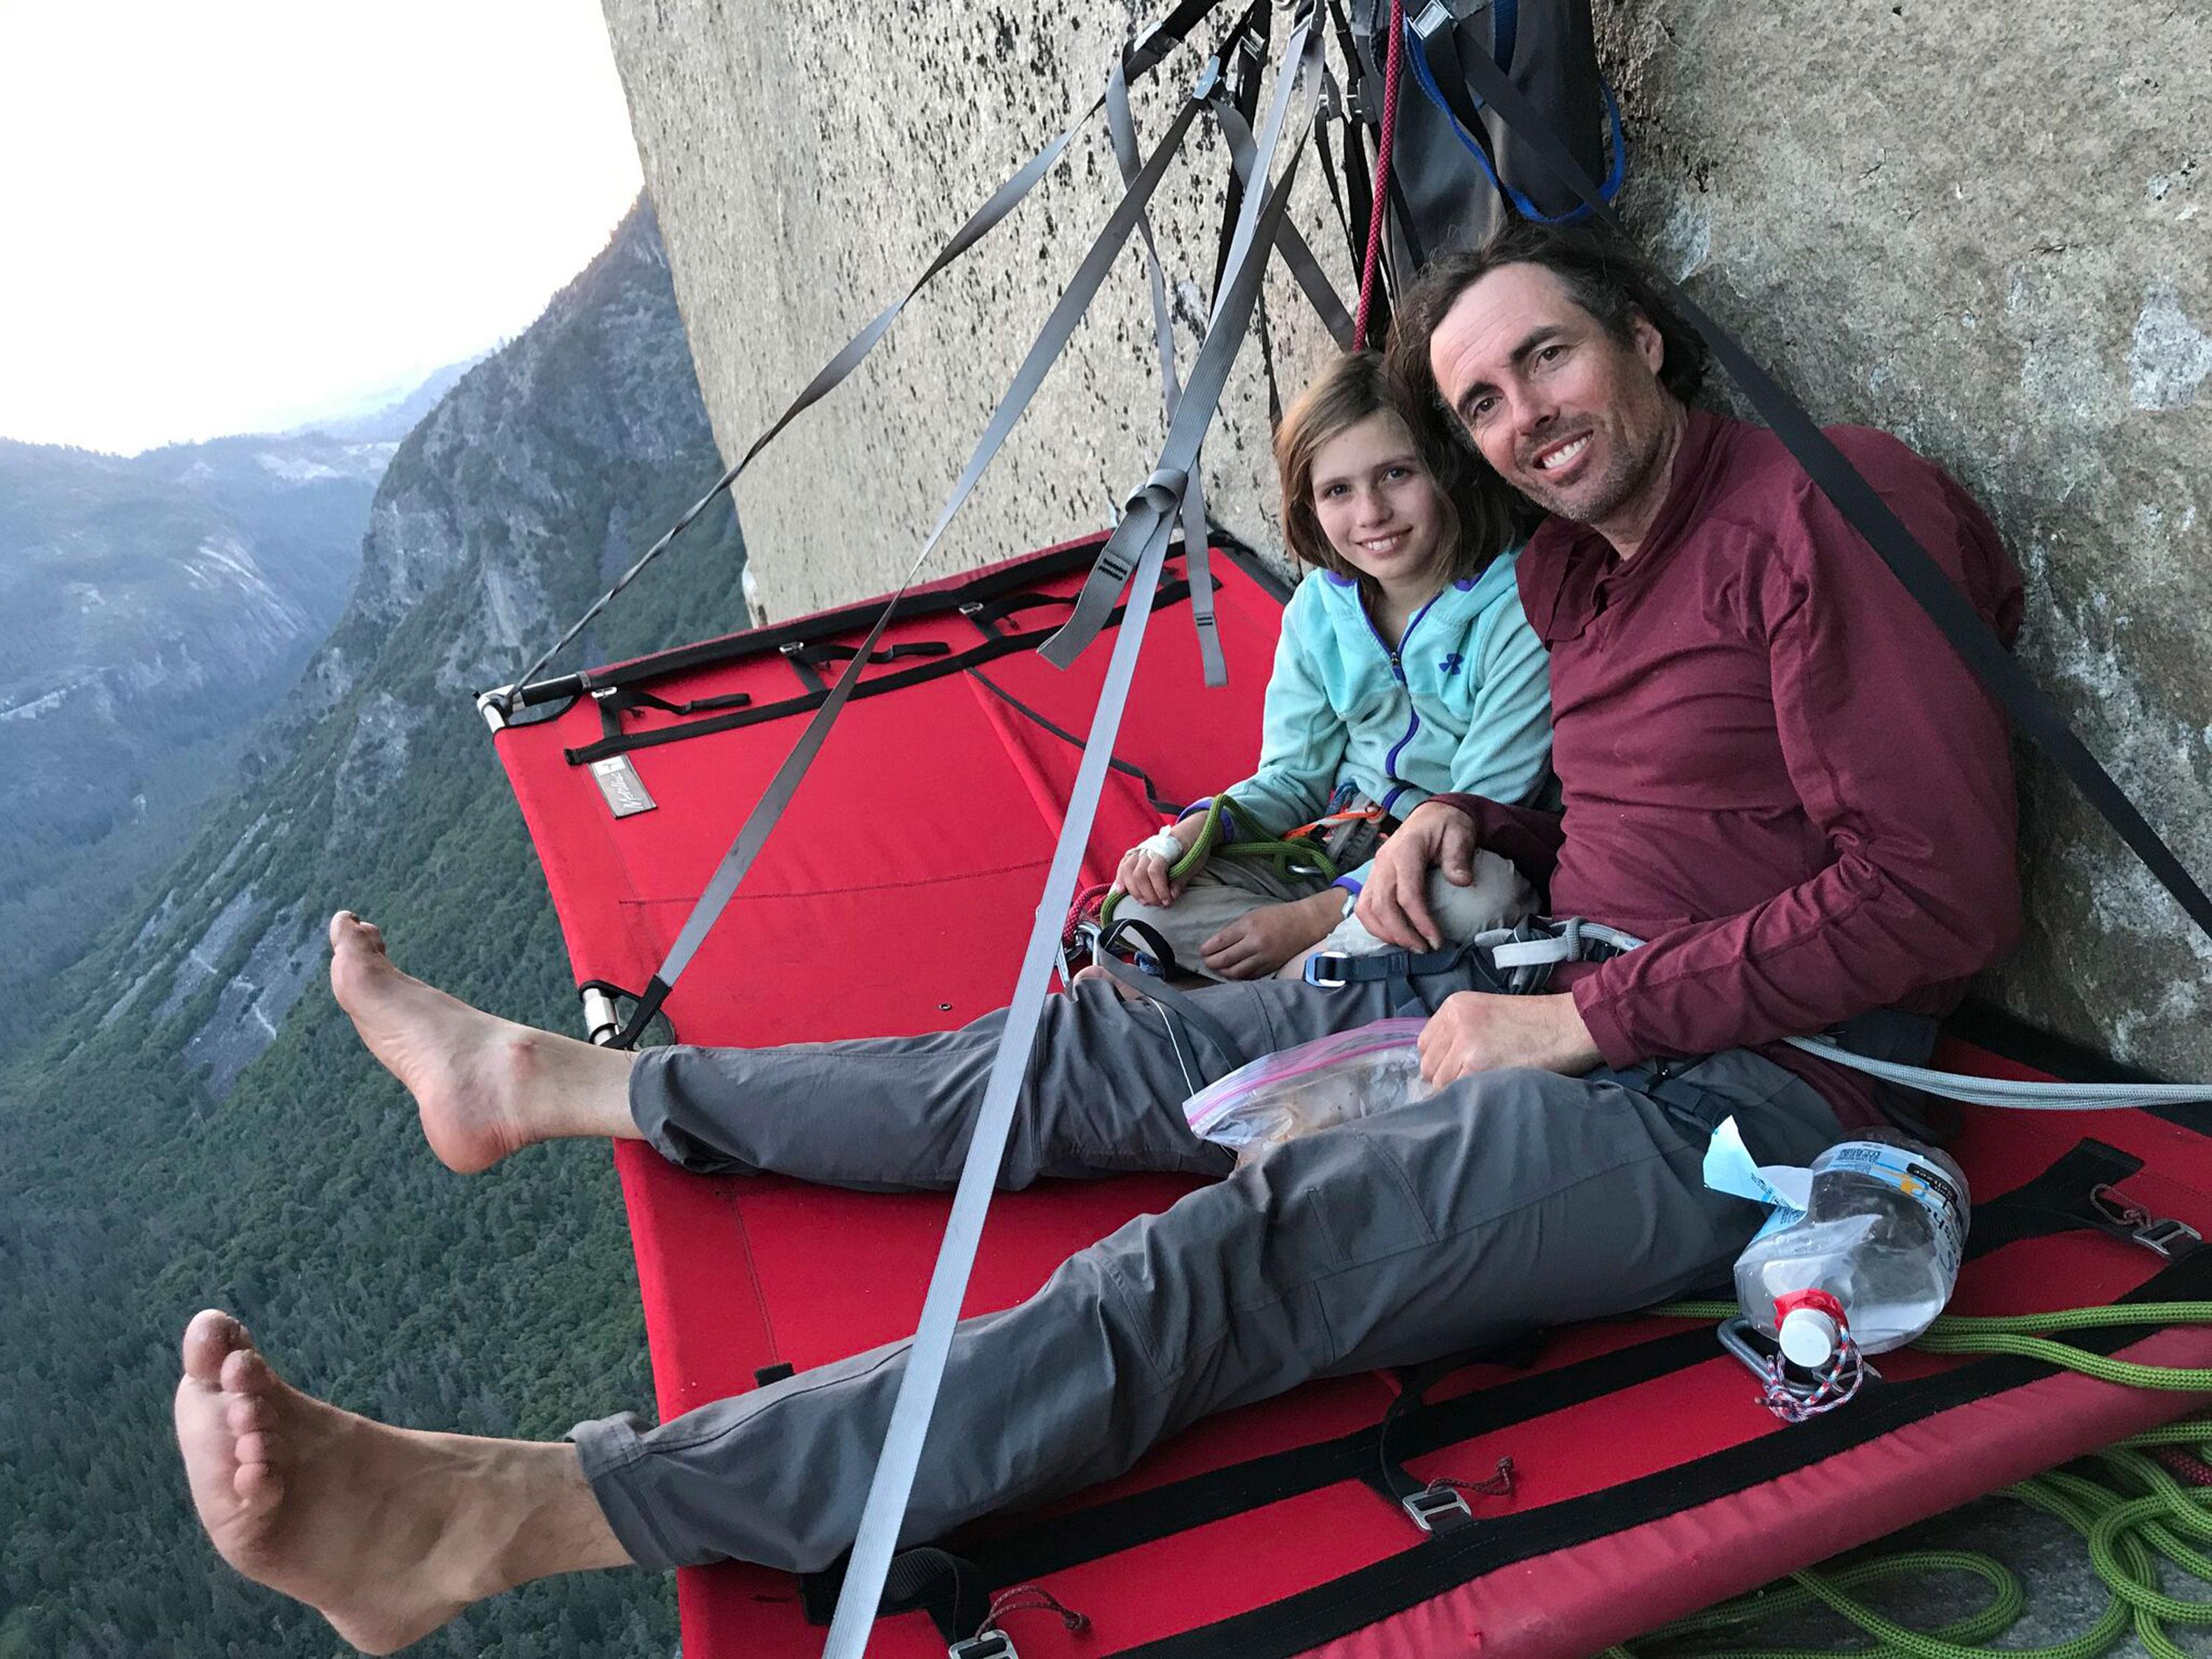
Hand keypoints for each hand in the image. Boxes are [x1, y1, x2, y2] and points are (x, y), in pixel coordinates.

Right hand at [1113, 818, 1204, 907]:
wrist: (1189, 831)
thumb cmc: (1193, 847)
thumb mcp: (1194, 863)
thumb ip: (1181, 879)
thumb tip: (1172, 896)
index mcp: (1163, 849)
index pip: (1154, 872)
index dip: (1160, 890)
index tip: (1168, 901)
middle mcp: (1147, 849)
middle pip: (1138, 875)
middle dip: (1147, 894)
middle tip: (1158, 903)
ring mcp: (1139, 850)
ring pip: (1127, 871)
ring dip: (1134, 890)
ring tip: (1145, 901)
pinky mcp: (1135, 854)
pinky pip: (1123, 866)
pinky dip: (1121, 879)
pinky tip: (1121, 891)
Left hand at [1201, 890, 1343, 979]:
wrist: (1304, 923)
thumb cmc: (1277, 915)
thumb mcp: (1253, 915)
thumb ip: (1236, 929)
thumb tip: (1217, 944)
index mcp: (1249, 926)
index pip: (1221, 941)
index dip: (1208, 949)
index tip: (1202, 951)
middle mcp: (1256, 943)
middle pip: (1226, 959)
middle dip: (1212, 962)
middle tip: (1206, 961)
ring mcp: (1264, 957)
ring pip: (1237, 972)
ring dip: (1223, 972)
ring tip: (1218, 969)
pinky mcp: (1271, 966)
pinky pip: (1250, 976)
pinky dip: (1239, 976)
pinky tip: (1233, 973)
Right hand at [1358, 799, 1480, 948]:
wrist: (1432, 814)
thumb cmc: (1447, 826)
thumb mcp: (1460, 834)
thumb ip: (1459, 857)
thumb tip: (1462, 881)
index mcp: (1406, 850)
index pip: (1407, 893)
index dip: (1420, 921)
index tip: (1436, 941)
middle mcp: (1384, 861)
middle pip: (1382, 905)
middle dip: (1401, 934)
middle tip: (1423, 950)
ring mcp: (1375, 870)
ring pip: (1367, 909)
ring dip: (1385, 933)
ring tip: (1408, 946)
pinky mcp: (1373, 878)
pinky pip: (1364, 906)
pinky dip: (1375, 925)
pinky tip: (1394, 935)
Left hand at [1417, 992, 1601, 1085]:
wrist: (1569, 1024)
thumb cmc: (1536, 1023)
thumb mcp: (1488, 1014)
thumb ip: (1460, 1032)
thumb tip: (1440, 1065)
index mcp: (1455, 1006)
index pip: (1424, 1045)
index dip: (1440, 1061)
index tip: (1457, 1068)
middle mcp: (1455, 1021)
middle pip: (1428, 1065)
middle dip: (1445, 1077)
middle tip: (1472, 1081)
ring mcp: (1465, 1042)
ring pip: (1439, 1082)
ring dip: (1457, 1090)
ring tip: (1483, 1087)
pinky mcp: (1479, 1064)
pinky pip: (1457, 1092)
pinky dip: (1468, 1098)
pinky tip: (1487, 1094)